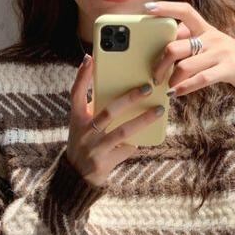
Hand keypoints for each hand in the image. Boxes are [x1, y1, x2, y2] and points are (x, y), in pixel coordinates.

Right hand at [66, 55, 163, 188]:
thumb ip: (96, 108)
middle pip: (108, 111)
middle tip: (147, 88)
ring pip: (123, 131)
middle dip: (129, 98)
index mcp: (77, 118)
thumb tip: (122, 89)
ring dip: (143, 120)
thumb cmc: (85, 142)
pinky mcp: (105, 162)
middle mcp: (84, 132)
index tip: (90, 59)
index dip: (82, 77)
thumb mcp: (83, 124)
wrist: (78, 176)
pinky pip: (126, 148)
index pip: (76, 94)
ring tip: (159, 110)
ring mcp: (94, 148)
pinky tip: (148, 135)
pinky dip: (137, 142)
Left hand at [147, 0, 234, 101]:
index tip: (149, 8)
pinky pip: (201, 79)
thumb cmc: (223, 54)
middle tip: (156, 75)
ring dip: (172, 80)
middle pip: (176, 47)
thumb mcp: (208, 41)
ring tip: (169, 87)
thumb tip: (162, 44)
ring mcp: (219, 53)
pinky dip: (185, 88)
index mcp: (204, 28)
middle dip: (161, 64)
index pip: (185, 11)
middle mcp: (211, 37)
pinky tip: (177, 93)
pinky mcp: (227, 69)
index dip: (167, 8)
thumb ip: (188, 40)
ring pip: (185, 66)